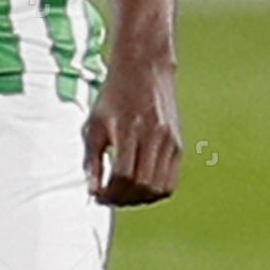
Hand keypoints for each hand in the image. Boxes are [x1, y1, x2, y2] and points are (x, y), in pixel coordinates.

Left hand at [83, 57, 181, 206]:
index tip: (98, 195)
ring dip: (139, 200)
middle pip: (142, 185)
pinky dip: (154, 192)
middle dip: (123, 199)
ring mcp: (169, 141)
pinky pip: (170, 181)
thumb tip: (92, 191)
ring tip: (123, 195)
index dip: (110, 192)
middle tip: (109, 198)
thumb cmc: (114, 96)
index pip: (123, 175)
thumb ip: (91, 159)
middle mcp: (153, 136)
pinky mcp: (177, 145)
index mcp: (129, 129)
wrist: (144, 69)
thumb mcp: (94, 124)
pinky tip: (139, 188)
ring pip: (158, 188)